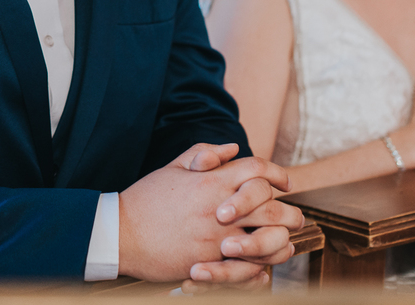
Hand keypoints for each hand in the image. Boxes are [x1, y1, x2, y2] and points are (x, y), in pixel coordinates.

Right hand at [117, 143, 301, 284]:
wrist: (121, 233)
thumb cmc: (145, 199)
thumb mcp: (172, 167)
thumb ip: (203, 154)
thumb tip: (231, 148)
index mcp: (210, 181)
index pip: (257, 169)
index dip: (277, 172)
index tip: (285, 183)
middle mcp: (219, 208)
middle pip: (272, 206)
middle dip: (289, 211)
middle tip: (292, 215)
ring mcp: (217, 238)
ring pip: (268, 239)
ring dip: (282, 240)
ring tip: (284, 240)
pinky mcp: (211, 262)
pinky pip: (251, 267)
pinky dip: (264, 265)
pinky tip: (265, 263)